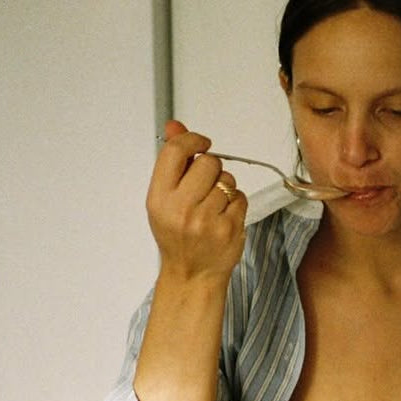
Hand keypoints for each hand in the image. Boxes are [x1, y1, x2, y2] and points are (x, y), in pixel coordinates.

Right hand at [146, 119, 246, 282]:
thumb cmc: (177, 237)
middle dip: (211, 169)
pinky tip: (223, 218)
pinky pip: (241, 197)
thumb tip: (174, 126)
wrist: (192, 275)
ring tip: (213, 206)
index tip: (202, 143)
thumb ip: (172, 162)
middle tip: (205, 187)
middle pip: (209, 162)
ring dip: (225, 188)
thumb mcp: (164, 199)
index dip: (193, 139)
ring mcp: (207, 220)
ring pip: (228, 179)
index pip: (176, 151)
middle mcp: (181, 208)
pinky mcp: (229, 228)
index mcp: (159, 198)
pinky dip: (235, 204)